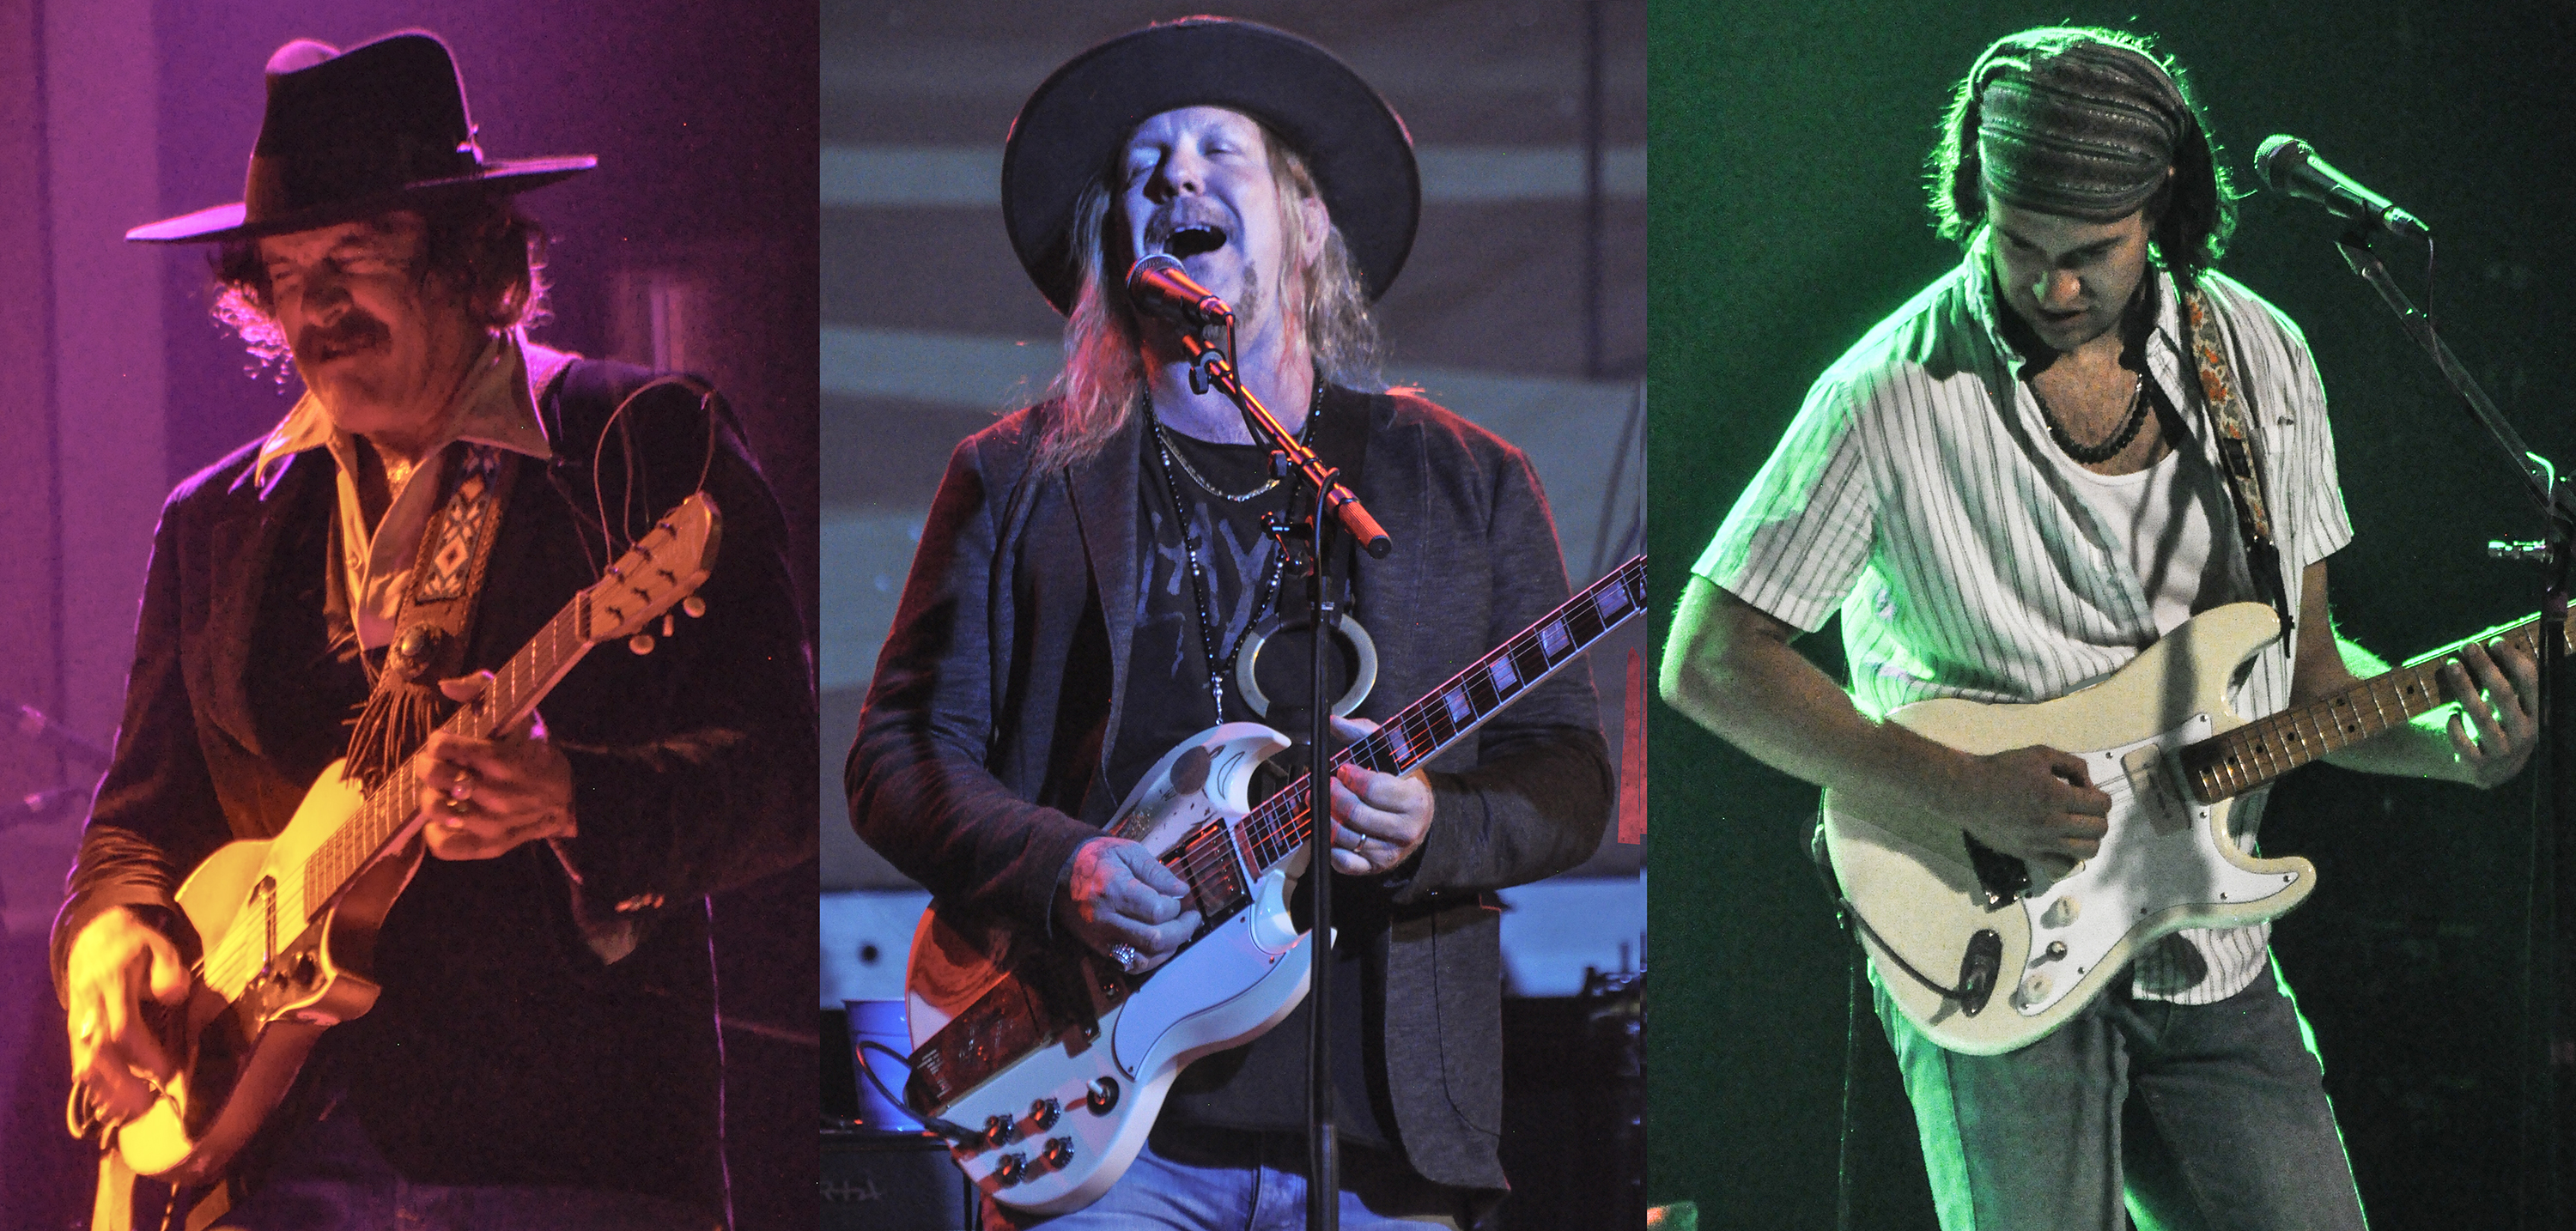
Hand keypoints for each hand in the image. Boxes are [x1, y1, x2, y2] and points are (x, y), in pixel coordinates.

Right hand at [64, 907, 190, 1126]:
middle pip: (97, 1050)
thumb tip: (174, 995)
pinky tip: (109, 1101)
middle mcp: (88, 1005)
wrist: (95, 935)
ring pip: (83, 1059)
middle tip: (145, 1102)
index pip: (123, 1027)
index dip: (144, 1053)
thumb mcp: (159, 946)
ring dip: (105, 1087)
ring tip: (128, 1110)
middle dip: (119, 1080)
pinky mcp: (72, 1027)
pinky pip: (77, 1058)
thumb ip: (168, 970)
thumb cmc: (135, 944)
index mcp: (111, 983)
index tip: (166, 1071)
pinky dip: (93, 1083)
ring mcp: (76, 1018)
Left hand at [416, 676, 575, 859]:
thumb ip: (484, 688)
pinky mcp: (488, 846)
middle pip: (435, 776)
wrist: (568, 799)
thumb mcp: (522, 714)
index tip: (447, 743)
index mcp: (502, 759)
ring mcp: (492, 824)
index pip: (443, 747)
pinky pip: (442, 845)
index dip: (439, 741)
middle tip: (437, 764)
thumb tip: (446, 686)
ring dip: (431, 795)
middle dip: (428, 765)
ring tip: (443, 790)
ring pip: (434, 809)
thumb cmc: (537, 751)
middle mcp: (497, 794)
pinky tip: (448, 817)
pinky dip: (435, 831)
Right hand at [1055, 837, 1201, 972]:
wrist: (1058, 873)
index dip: (1175, 907)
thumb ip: (1156, 872)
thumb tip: (1181, 890)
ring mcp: (1101, 938)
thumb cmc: (1096, 859)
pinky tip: (1161, 945)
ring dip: (1169, 948)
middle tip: (1192, 918)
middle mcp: (1106, 919)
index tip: (1179, 897)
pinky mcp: (1099, 949)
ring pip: (1145, 959)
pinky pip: (1131, 966)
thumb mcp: (1127, 852)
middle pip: (1154, 938)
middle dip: (1181, 931)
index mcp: (1114, 890)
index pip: (1157, 911)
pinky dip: (1152, 959)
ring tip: (1179, 932)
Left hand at [1325, 715, 1434, 875]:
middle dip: (1333, 797)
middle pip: (1356, 814)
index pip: (1373, 789)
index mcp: (1414, 799)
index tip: (1342, 769)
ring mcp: (1392, 852)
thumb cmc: (1401, 782)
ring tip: (1319, 803)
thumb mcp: (1390, 754)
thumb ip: (1362, 734)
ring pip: (1347, 838)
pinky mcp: (1377, 868)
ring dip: (1326, 819)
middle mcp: (1406, 830)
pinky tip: (1329, 831)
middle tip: (1325, 784)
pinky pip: (1347, 864)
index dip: (1351, 777)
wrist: (1418, 818)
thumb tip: (1333, 721)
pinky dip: (1332, 850)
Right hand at [1939, 745, 2110, 876]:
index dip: (2100, 797)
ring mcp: (2042, 842)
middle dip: (2097, 816)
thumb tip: (2089, 785)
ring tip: (2075, 829)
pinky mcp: (2029, 855)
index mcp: (2057, 795)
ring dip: (2088, 838)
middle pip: (2099, 829)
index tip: (2086, 793)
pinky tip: (2060, 844)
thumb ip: (2072, 764)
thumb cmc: (2002, 769)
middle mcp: (2053, 822)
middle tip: (2082, 810)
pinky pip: (2062, 867)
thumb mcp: (2039, 754)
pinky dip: (2069, 857)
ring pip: (2087, 851)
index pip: (2101, 805)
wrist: (1967, 791)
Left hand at [2440, 637, 2538, 788]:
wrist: (2490, 769)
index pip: (2531, 681)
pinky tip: (2451, 714)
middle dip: (2485, 667)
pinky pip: (2464, 743)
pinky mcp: (2480, 765)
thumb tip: (2494, 639)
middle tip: (2467, 646)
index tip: (2494, 641)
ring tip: (2451, 666)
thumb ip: (2508, 680)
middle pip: (2504, 695)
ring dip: (2464, 687)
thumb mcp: (2510, 705)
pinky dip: (2455, 727)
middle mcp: (2524, 733)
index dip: (2513, 659)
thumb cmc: (2498, 724)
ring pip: (2481, 716)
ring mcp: (2503, 751)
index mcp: (2536, 714)